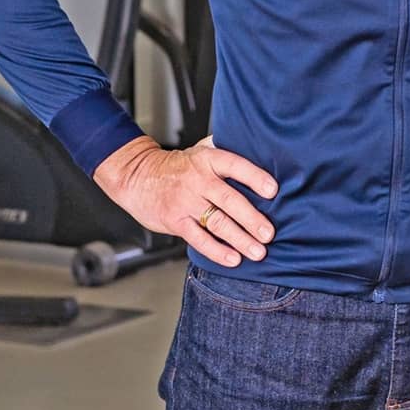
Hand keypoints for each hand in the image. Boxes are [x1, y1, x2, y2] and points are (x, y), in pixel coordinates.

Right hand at [94, 135, 277, 267]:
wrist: (136, 176)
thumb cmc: (177, 166)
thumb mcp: (200, 150)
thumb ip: (225, 151)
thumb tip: (260, 152)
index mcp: (208, 159)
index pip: (235, 166)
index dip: (255, 177)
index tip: (273, 191)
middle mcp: (198, 180)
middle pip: (229, 200)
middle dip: (252, 219)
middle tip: (269, 234)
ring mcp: (185, 202)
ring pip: (217, 222)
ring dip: (240, 239)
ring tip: (258, 251)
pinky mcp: (175, 221)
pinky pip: (199, 239)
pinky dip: (217, 251)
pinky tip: (233, 259)